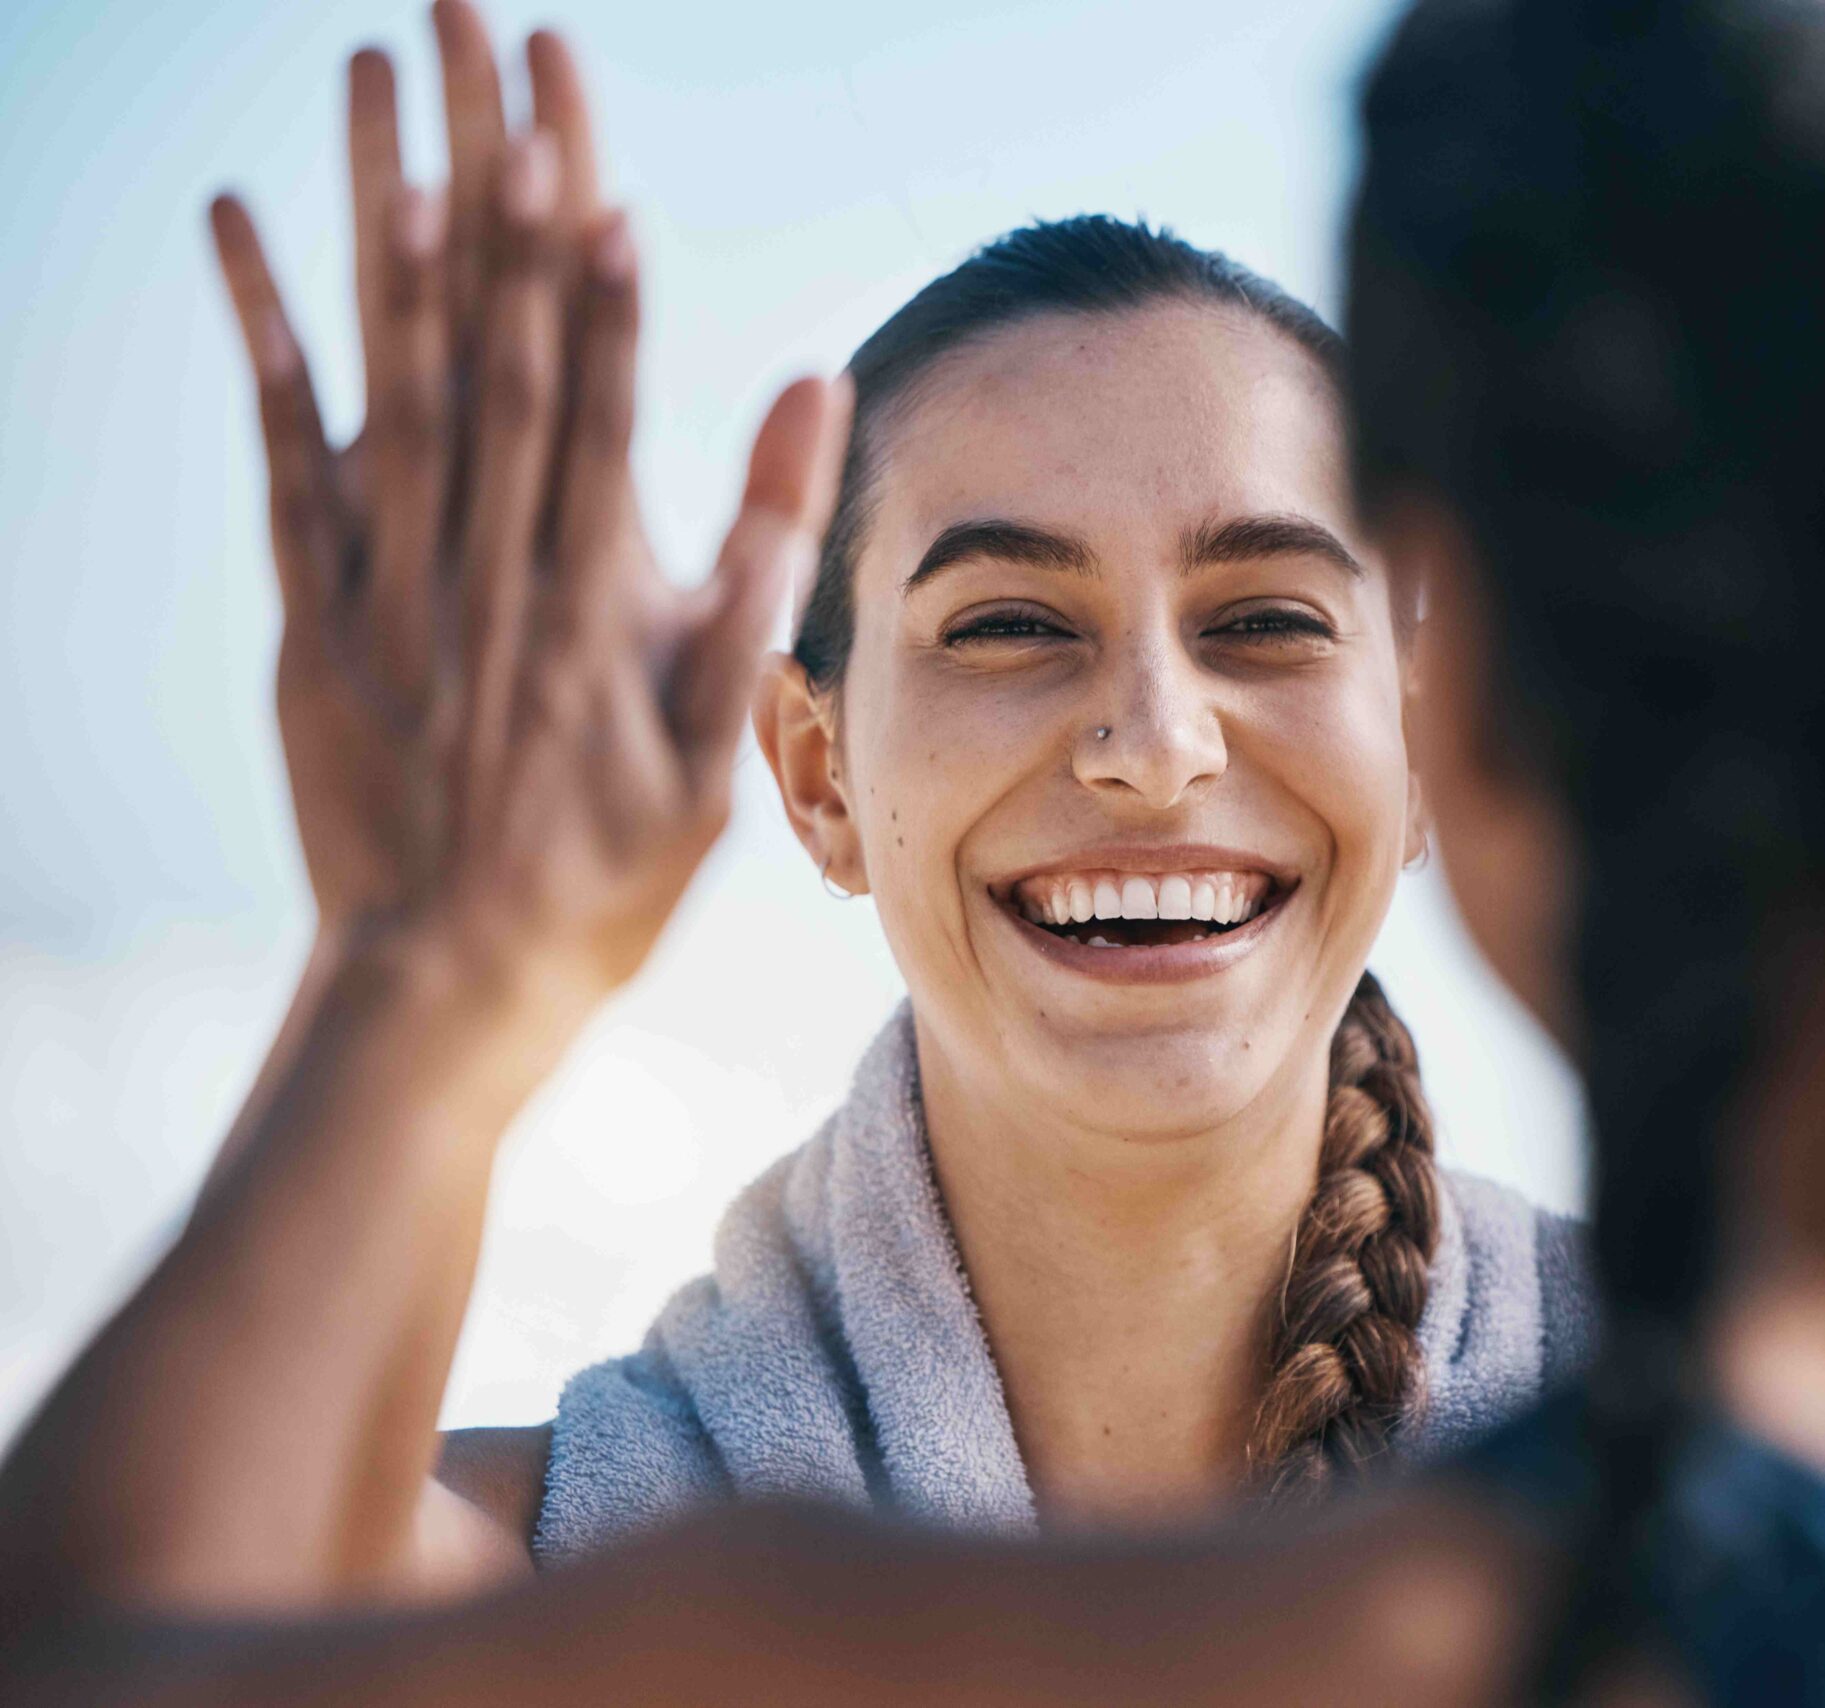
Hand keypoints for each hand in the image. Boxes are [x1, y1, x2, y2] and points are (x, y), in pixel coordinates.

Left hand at [213, 28, 850, 1008]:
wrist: (451, 981)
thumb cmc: (608, 867)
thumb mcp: (718, 737)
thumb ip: (759, 563)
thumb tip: (805, 398)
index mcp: (592, 583)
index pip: (591, 376)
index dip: (581, 243)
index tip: (571, 116)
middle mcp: (484, 554)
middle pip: (486, 326)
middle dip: (483, 164)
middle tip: (473, 24)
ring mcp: (388, 575)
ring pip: (387, 359)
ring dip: (378, 202)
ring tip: (376, 65)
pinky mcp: (315, 607)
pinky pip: (284, 450)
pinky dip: (267, 330)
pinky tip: (242, 221)